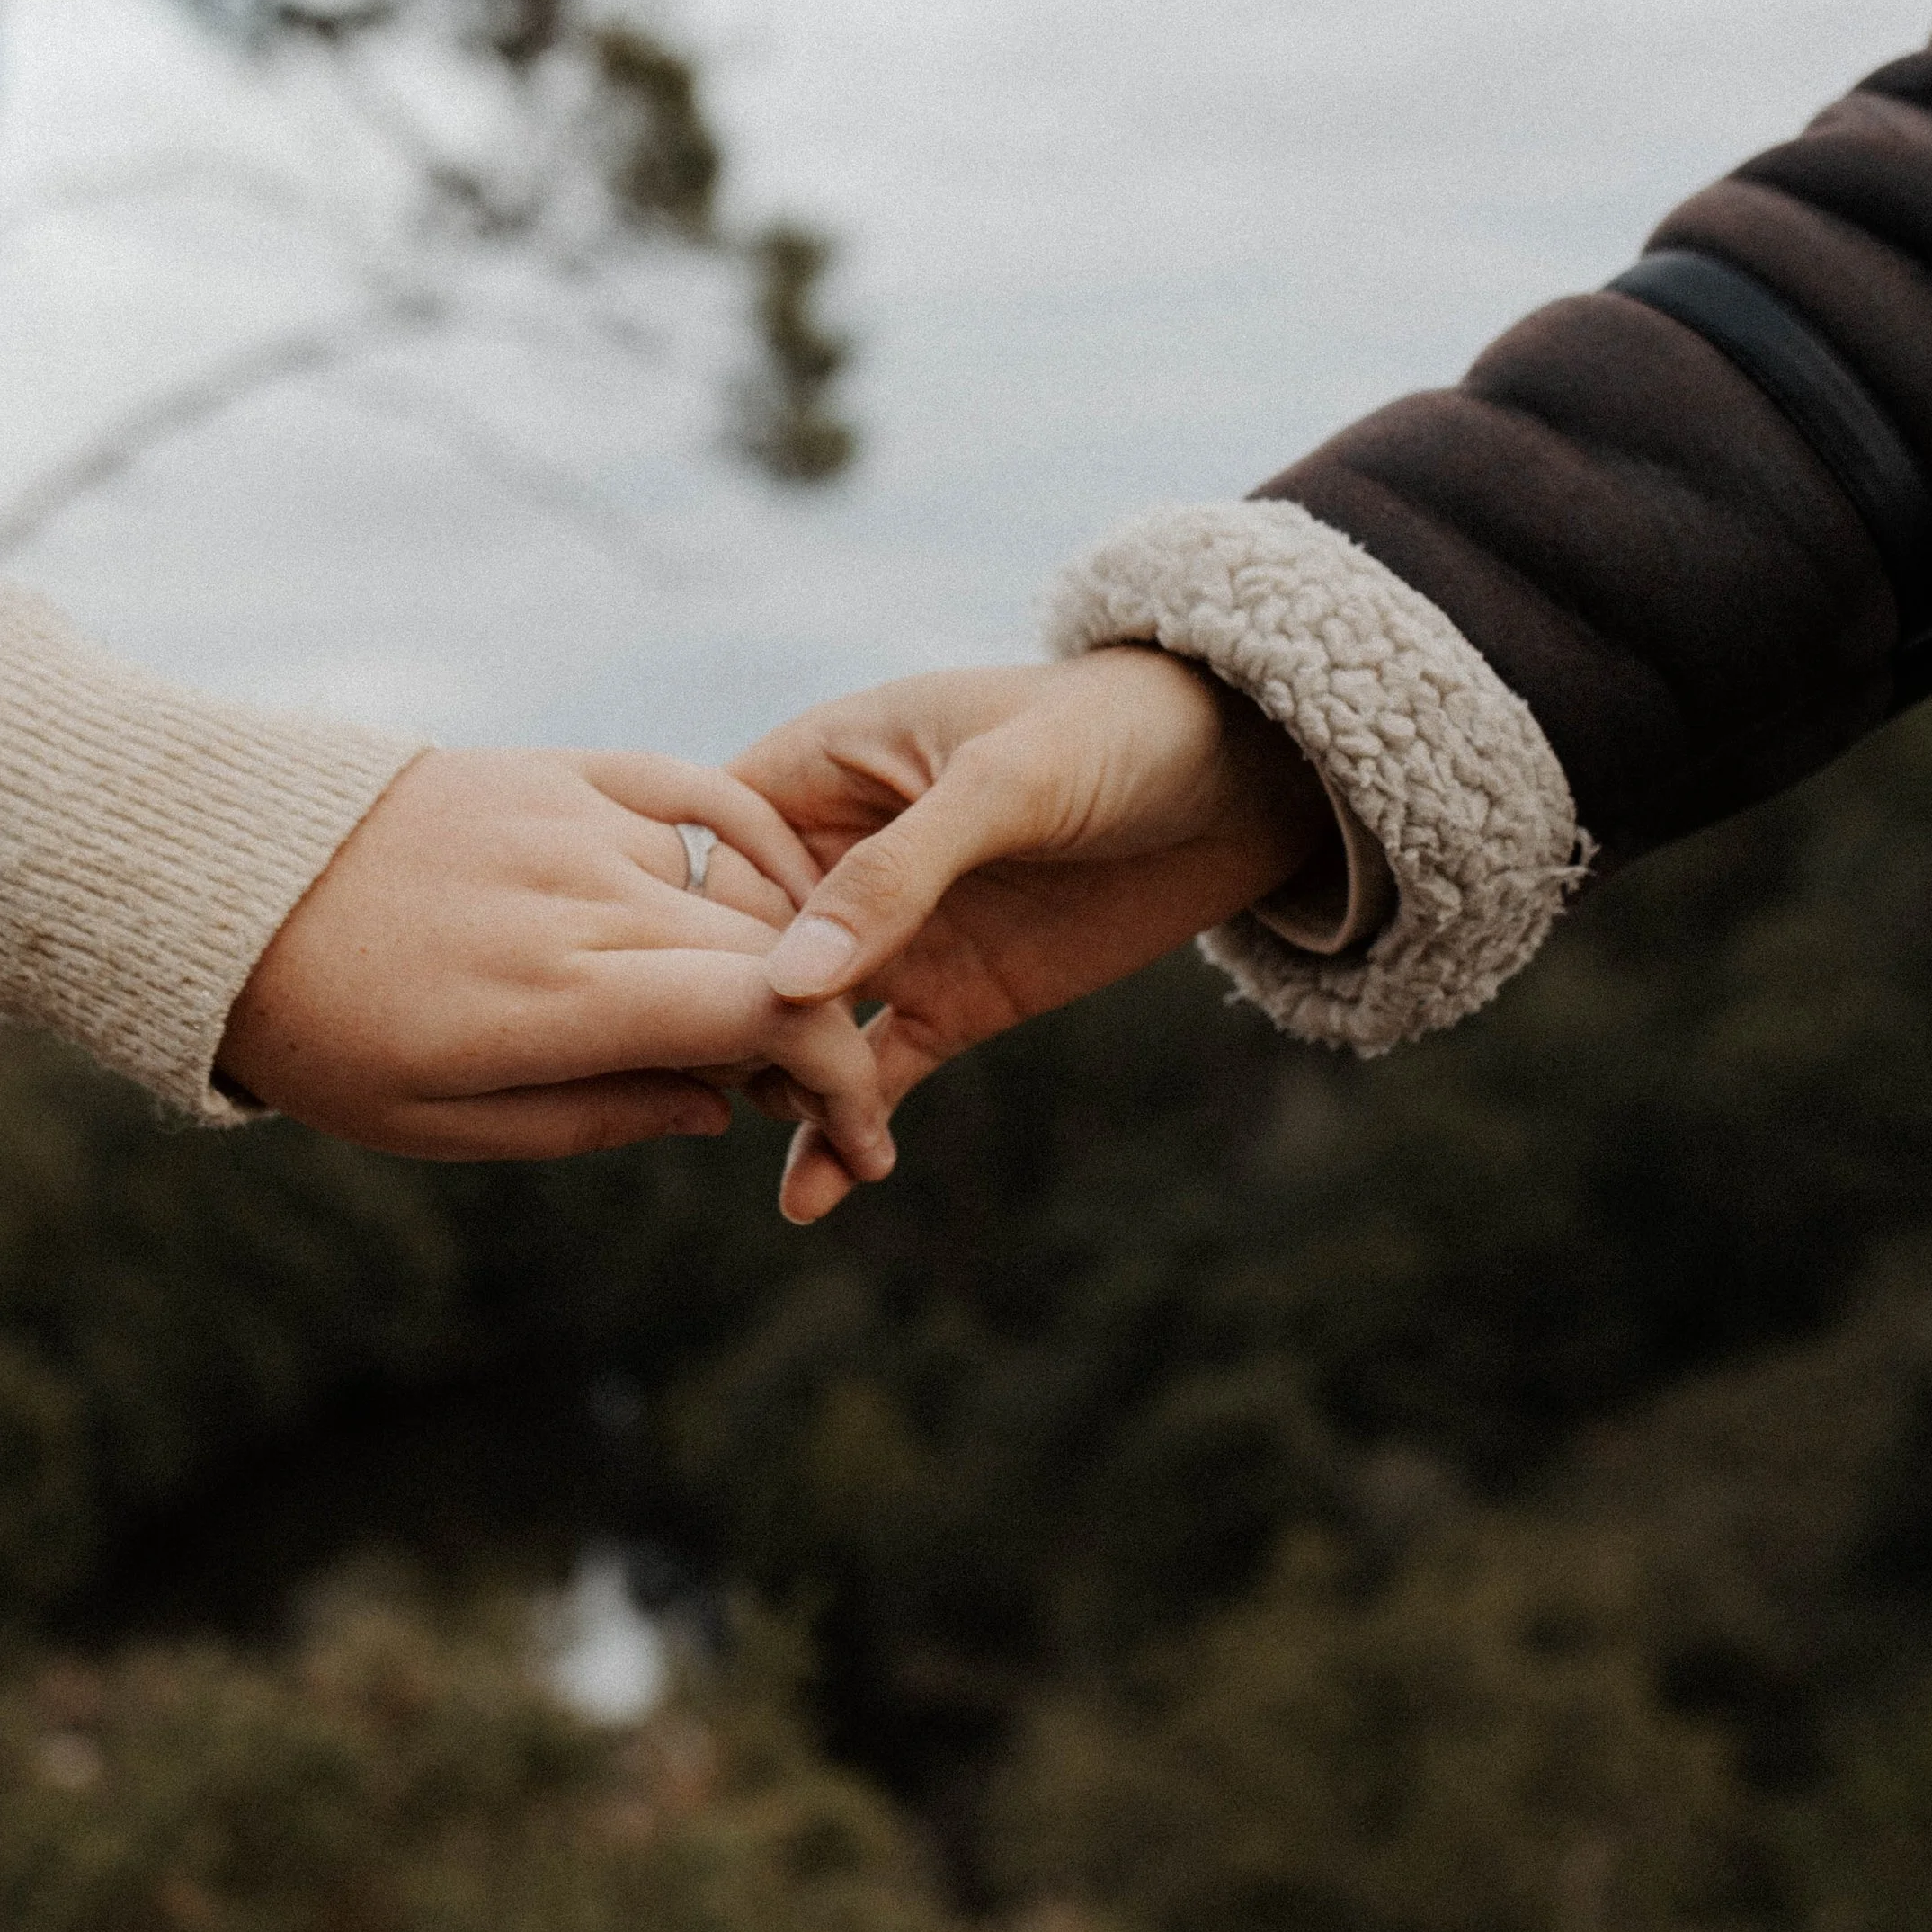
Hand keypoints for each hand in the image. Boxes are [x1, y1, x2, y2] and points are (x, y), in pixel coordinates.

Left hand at [218, 747, 900, 1172]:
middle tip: (824, 1100)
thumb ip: (597, 1118)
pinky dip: (753, 848)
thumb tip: (723, 1107)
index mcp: (553, 997)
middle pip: (769, 956)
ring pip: (735, 892)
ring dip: (769, 960)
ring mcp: (575, 820)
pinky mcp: (560, 770)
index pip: (760, 1014)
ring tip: (746, 1022)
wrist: (218, 885)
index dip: (838, 1075)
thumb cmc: (321, 1031)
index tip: (858, 1136)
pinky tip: (767, 893)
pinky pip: (699, 796)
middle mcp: (581, 896)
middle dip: (822, 1035)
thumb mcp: (441, 1126)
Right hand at [726, 649, 1331, 1220]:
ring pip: (796, 1028)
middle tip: (730, 1089)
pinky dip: (839, 1135)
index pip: (709, 855)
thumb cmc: (1118, 731)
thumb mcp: (1006, 784)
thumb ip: (897, 875)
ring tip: (810, 1134)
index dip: (685, 925)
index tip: (689, 994)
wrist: (1246, 777)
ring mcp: (892, 940)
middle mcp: (834, 858)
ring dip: (782, 1086)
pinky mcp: (951, 1004)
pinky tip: (810, 1199)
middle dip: (723, 1023)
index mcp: (818, 769)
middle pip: (733, 953)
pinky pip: (871, 1077)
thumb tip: (787, 980)